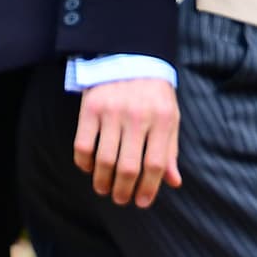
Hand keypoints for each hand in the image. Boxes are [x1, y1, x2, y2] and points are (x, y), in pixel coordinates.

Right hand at [73, 79, 182, 208]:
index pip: (155, 165)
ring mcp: (112, 111)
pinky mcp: (91, 107)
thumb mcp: (170, 117)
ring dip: (102, 182)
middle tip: (121, 199)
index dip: (148, 189)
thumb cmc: (153, 93)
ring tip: (104, 189)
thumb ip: (170, 150)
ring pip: (104, 160)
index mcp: (162, 119)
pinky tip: (89, 168)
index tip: (141, 202)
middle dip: (123, 191)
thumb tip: (173, 182)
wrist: (129, 54)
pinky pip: (83, 145)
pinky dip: (84, 163)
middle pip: (128, 167)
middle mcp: (137, 116)